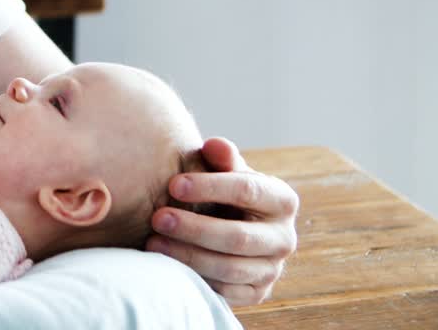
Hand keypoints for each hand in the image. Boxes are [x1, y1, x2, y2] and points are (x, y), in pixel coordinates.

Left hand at [146, 137, 298, 305]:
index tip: (173, 185)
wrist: (235, 224)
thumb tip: (214, 145)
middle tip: (157, 218)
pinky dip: (195, 280)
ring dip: (188, 256)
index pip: (248, 191)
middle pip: (238, 236)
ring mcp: (273, 269)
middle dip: (194, 228)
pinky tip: (167, 266)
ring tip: (153, 243)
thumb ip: (222, 158)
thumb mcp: (227, 170)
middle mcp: (284, 238)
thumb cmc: (225, 191)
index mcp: (282, 200)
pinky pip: (226, 291)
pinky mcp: (258, 292)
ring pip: (230, 268)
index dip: (209, 187)